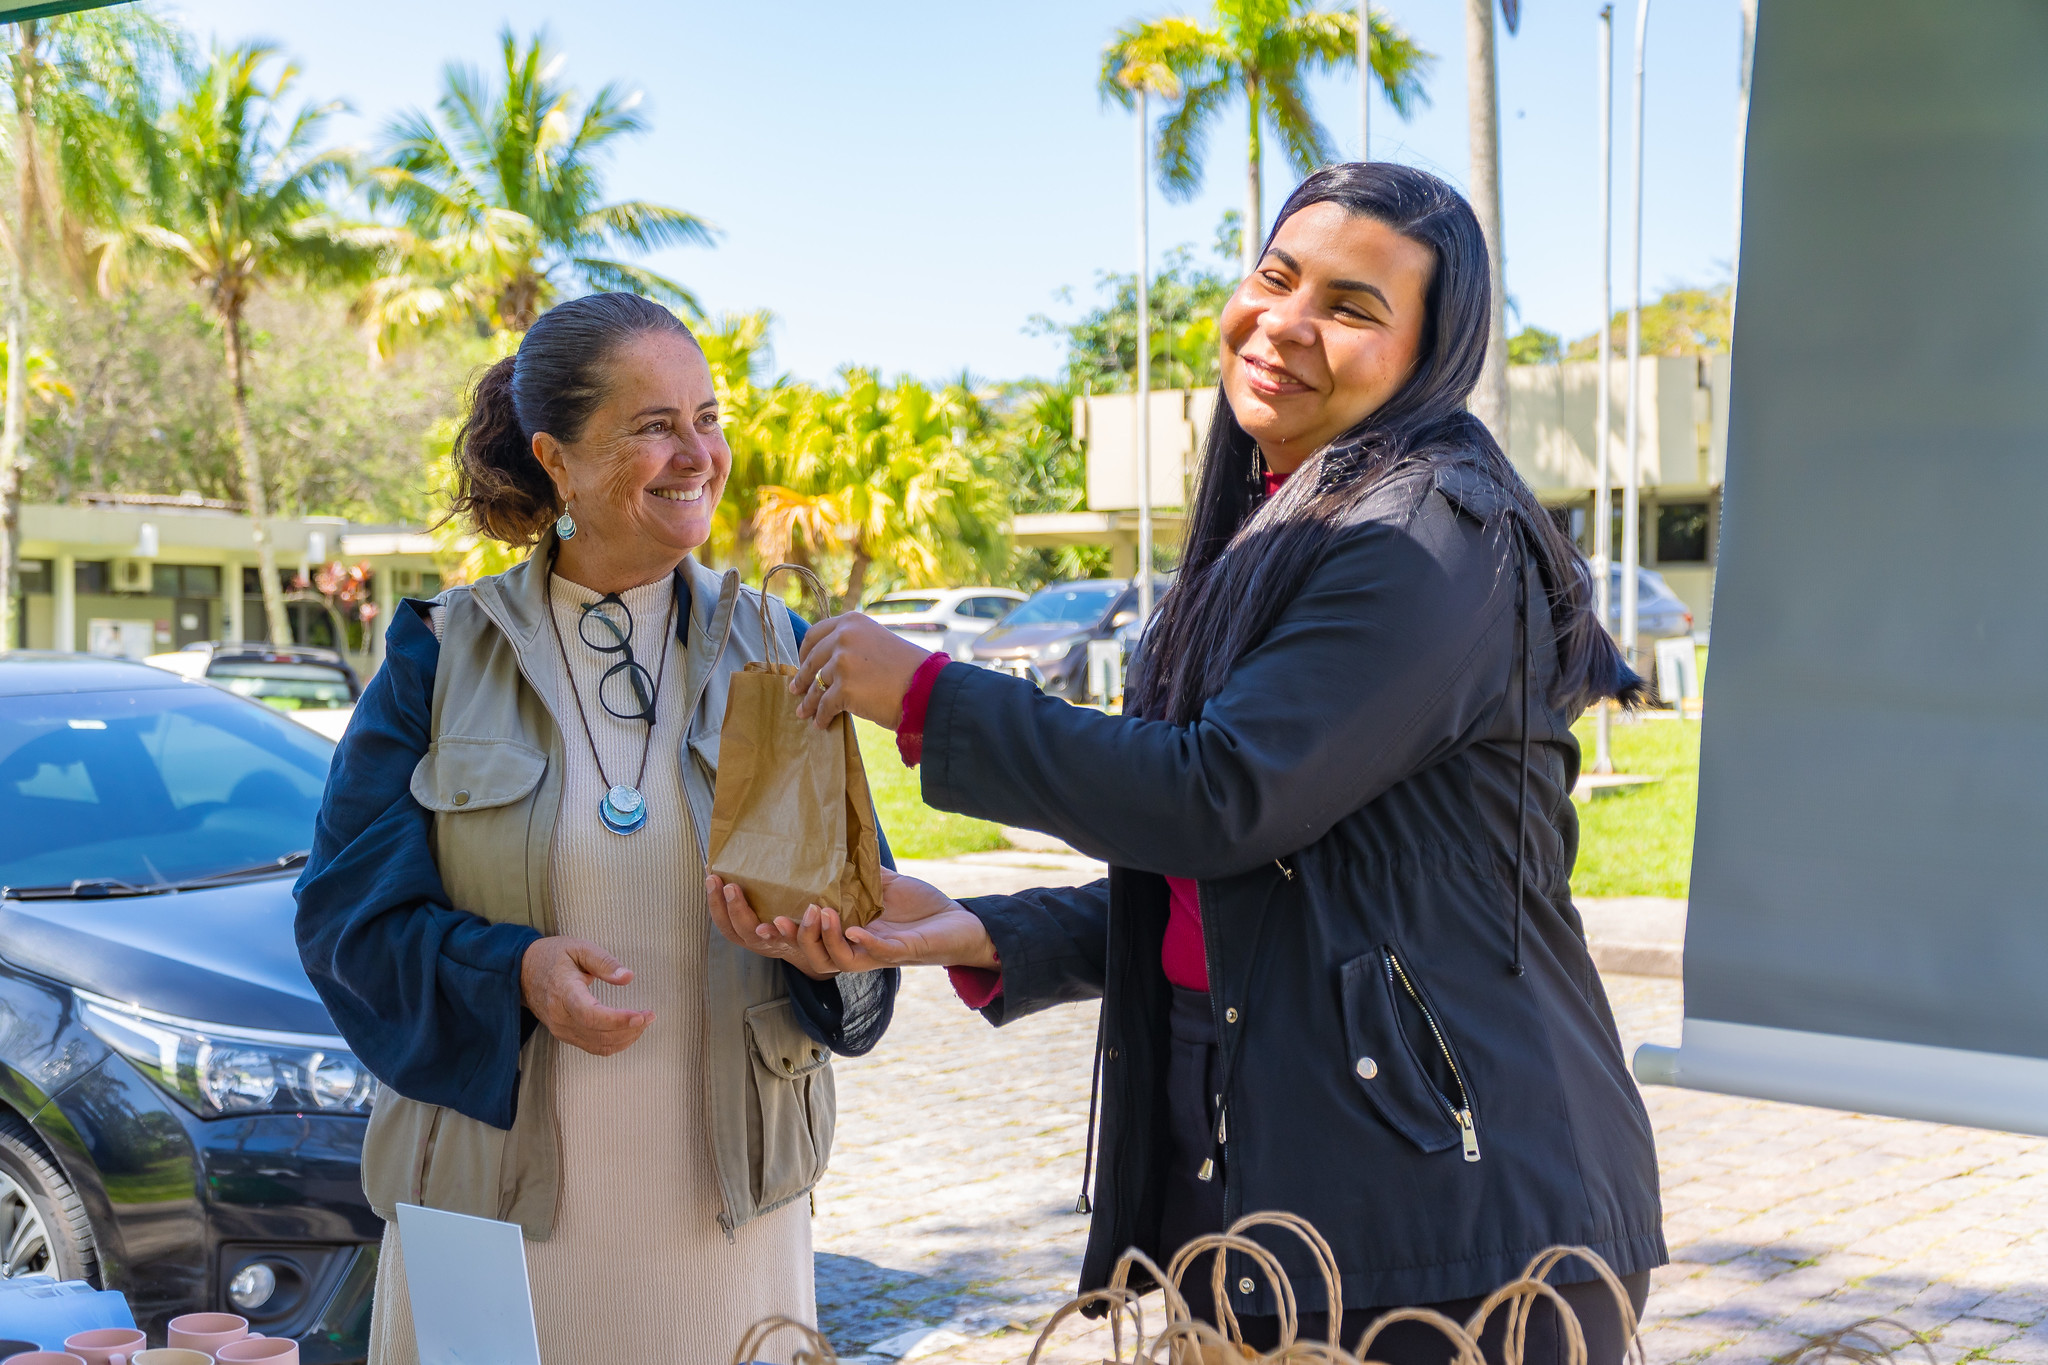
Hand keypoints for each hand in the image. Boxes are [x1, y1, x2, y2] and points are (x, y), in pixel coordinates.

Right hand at [519, 936, 653, 1056]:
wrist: (522, 972)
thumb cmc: (552, 956)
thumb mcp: (579, 948)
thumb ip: (604, 962)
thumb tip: (628, 977)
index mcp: (564, 992)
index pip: (591, 1015)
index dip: (618, 1019)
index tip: (640, 1015)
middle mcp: (561, 1017)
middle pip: (599, 1034)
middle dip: (630, 1028)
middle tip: (650, 1015)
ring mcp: (561, 1029)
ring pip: (599, 1045)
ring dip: (626, 1038)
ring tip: (643, 1021)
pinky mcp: (565, 1035)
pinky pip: (594, 1047)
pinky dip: (615, 1043)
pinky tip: (628, 1031)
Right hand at [707, 868, 996, 975]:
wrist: (960, 926)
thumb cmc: (916, 909)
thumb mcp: (875, 882)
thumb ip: (847, 868)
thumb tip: (817, 833)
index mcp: (823, 933)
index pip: (767, 934)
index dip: (736, 916)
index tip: (717, 882)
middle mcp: (838, 949)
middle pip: (783, 952)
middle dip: (757, 929)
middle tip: (744, 900)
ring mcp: (865, 956)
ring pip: (823, 961)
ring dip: (811, 938)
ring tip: (810, 910)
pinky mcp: (894, 955)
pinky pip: (868, 956)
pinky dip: (857, 943)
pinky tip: (851, 928)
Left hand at [790, 612, 928, 729]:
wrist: (927, 688)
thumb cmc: (908, 669)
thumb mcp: (878, 642)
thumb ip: (853, 645)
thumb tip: (829, 662)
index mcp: (852, 622)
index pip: (816, 634)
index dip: (805, 651)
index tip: (803, 662)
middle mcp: (844, 637)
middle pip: (812, 660)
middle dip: (803, 678)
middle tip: (796, 689)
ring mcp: (842, 662)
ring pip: (816, 685)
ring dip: (809, 701)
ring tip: (804, 712)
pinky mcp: (844, 689)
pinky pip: (824, 705)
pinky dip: (821, 716)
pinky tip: (822, 723)